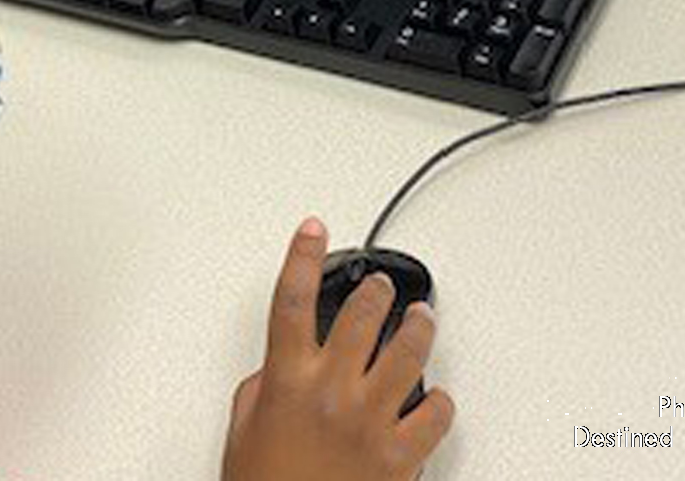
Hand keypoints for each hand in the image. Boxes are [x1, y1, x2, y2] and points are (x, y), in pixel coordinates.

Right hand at [222, 218, 453, 480]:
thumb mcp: (244, 434)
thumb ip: (263, 390)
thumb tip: (279, 371)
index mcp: (286, 382)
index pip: (292, 300)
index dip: (302, 256)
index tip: (313, 229)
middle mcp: (332, 392)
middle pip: (362, 314)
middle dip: (375, 289)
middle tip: (381, 285)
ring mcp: (371, 420)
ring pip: (410, 350)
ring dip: (419, 327)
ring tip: (422, 319)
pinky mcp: (401, 454)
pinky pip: (437, 412)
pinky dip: (440, 402)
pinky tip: (436, 398)